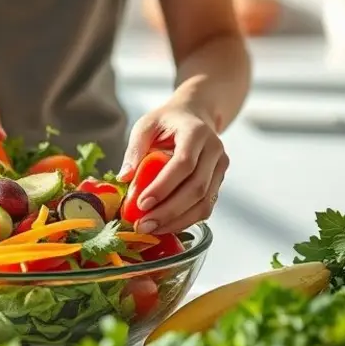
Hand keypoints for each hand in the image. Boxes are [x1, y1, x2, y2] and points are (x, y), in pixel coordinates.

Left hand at [117, 102, 228, 234]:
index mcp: (196, 132)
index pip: (184, 163)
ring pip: (205, 203)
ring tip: (151, 229)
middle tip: (143, 225)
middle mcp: (214, 150)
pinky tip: (165, 226)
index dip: (164, 186)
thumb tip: (124, 177)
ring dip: (177, 221)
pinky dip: (186, 220)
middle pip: (197, 188)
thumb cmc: (167, 121)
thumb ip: (135, 150)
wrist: (194, 116)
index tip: (142, 204)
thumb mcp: (146, 125)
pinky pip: (206, 207)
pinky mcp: (219, 182)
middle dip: (169, 211)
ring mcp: (220, 167)